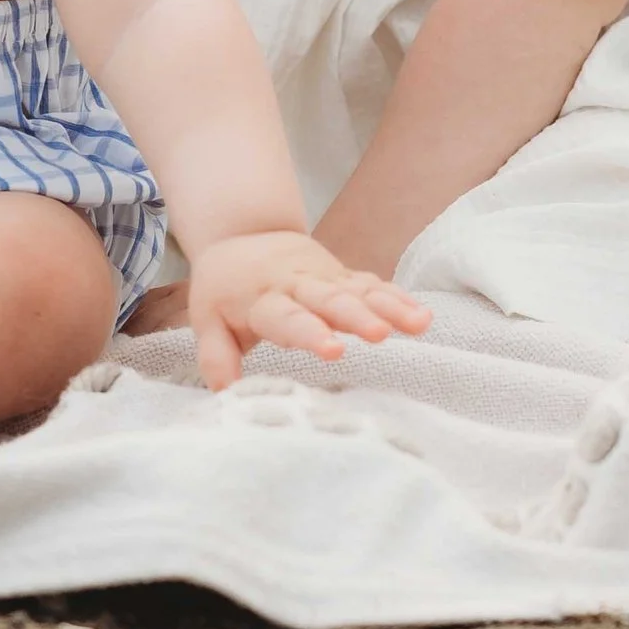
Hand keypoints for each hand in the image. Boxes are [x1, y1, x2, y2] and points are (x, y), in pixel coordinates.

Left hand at [183, 232, 430, 390]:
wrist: (244, 233)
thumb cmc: (226, 288)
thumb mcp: (207, 318)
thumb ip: (217, 356)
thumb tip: (225, 394)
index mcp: (263, 298)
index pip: (287, 317)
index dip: (310, 332)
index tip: (333, 350)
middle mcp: (299, 284)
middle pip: (331, 300)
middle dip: (357, 316)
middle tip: (380, 334)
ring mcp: (326, 278)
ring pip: (360, 290)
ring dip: (389, 306)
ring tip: (419, 324)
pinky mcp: (344, 275)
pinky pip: (374, 285)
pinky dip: (398, 298)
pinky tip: (422, 315)